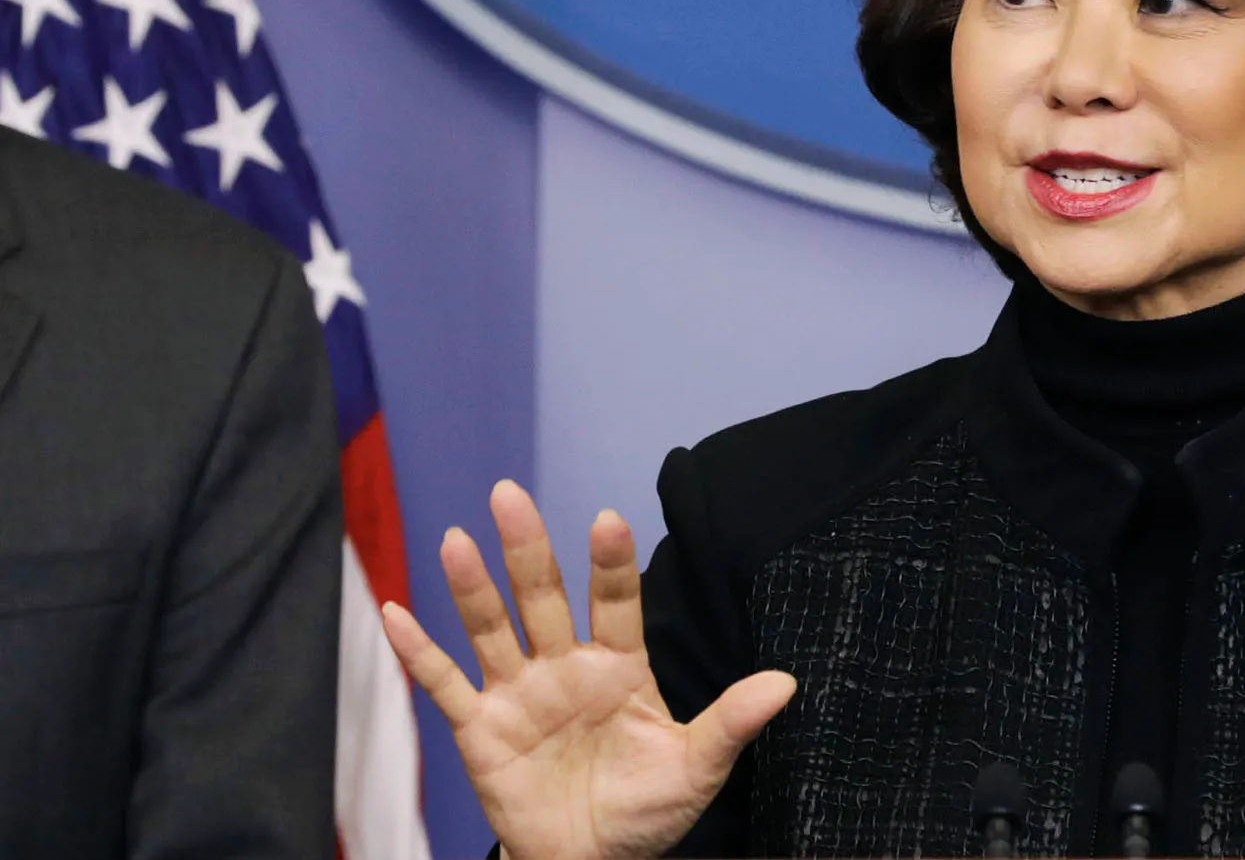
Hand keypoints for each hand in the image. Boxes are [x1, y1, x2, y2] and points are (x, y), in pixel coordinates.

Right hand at [380, 480, 796, 859]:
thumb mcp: (696, 769)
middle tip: (511, 494)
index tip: (609, 519)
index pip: (616, 603)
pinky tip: (396, 611)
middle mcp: (565, 668)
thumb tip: (787, 683)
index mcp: (620, 667)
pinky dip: (418, 652)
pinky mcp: (481, 730)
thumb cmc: (645, 812)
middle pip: (542, 597)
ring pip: (492, 629)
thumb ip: (731, 722)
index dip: (611, 564)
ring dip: (472, 587)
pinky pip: (444, 685)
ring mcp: (520, 694)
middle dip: (527, 549)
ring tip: (458, 539)